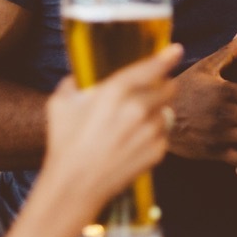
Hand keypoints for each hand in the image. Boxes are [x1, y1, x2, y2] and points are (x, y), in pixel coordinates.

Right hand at [43, 44, 182, 207]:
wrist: (74, 186)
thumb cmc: (65, 144)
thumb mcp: (60, 104)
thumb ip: (74, 83)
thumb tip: (79, 78)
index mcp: (116, 90)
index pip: (152, 67)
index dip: (167, 56)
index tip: (176, 50)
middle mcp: (138, 108)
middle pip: (168, 88)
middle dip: (161, 86)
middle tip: (148, 92)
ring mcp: (150, 131)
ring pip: (166, 112)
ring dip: (156, 112)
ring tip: (134, 123)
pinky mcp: (157, 152)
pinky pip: (163, 135)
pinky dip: (154, 135)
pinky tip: (133, 142)